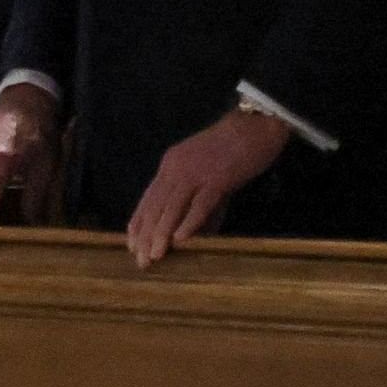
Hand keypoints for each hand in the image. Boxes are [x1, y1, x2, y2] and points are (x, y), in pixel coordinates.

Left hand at [123, 105, 290, 267]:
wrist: (256, 125)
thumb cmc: (235, 150)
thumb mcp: (209, 177)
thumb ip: (203, 206)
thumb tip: (198, 235)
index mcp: (170, 166)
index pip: (149, 199)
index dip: (139, 223)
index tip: (131, 246)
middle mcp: (176, 168)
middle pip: (156, 205)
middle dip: (146, 235)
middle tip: (140, 261)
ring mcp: (195, 172)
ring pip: (172, 206)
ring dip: (162, 233)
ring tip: (155, 255)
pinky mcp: (217, 178)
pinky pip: (200, 203)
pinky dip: (189, 221)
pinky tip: (182, 239)